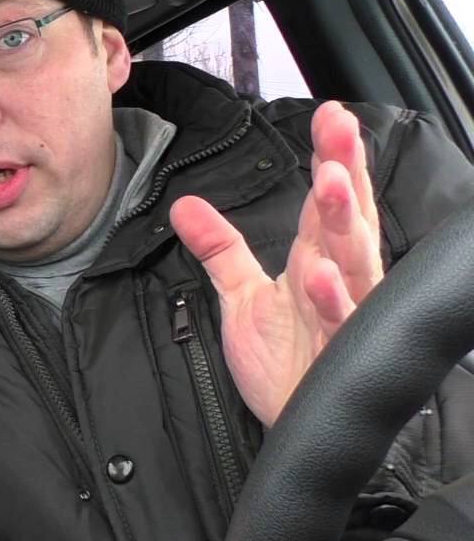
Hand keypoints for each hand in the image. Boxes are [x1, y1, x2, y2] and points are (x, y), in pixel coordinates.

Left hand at [170, 101, 382, 426]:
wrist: (295, 425)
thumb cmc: (284, 364)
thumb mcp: (242, 297)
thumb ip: (221, 249)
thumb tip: (185, 205)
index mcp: (320, 261)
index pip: (328, 201)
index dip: (331, 158)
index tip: (330, 115)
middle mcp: (339, 280)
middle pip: (347, 217)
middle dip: (345, 172)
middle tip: (338, 129)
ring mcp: (344, 314)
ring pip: (354, 260)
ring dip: (344, 220)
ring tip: (331, 182)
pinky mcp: (340, 353)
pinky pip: (342, 322)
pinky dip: (333, 297)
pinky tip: (320, 273)